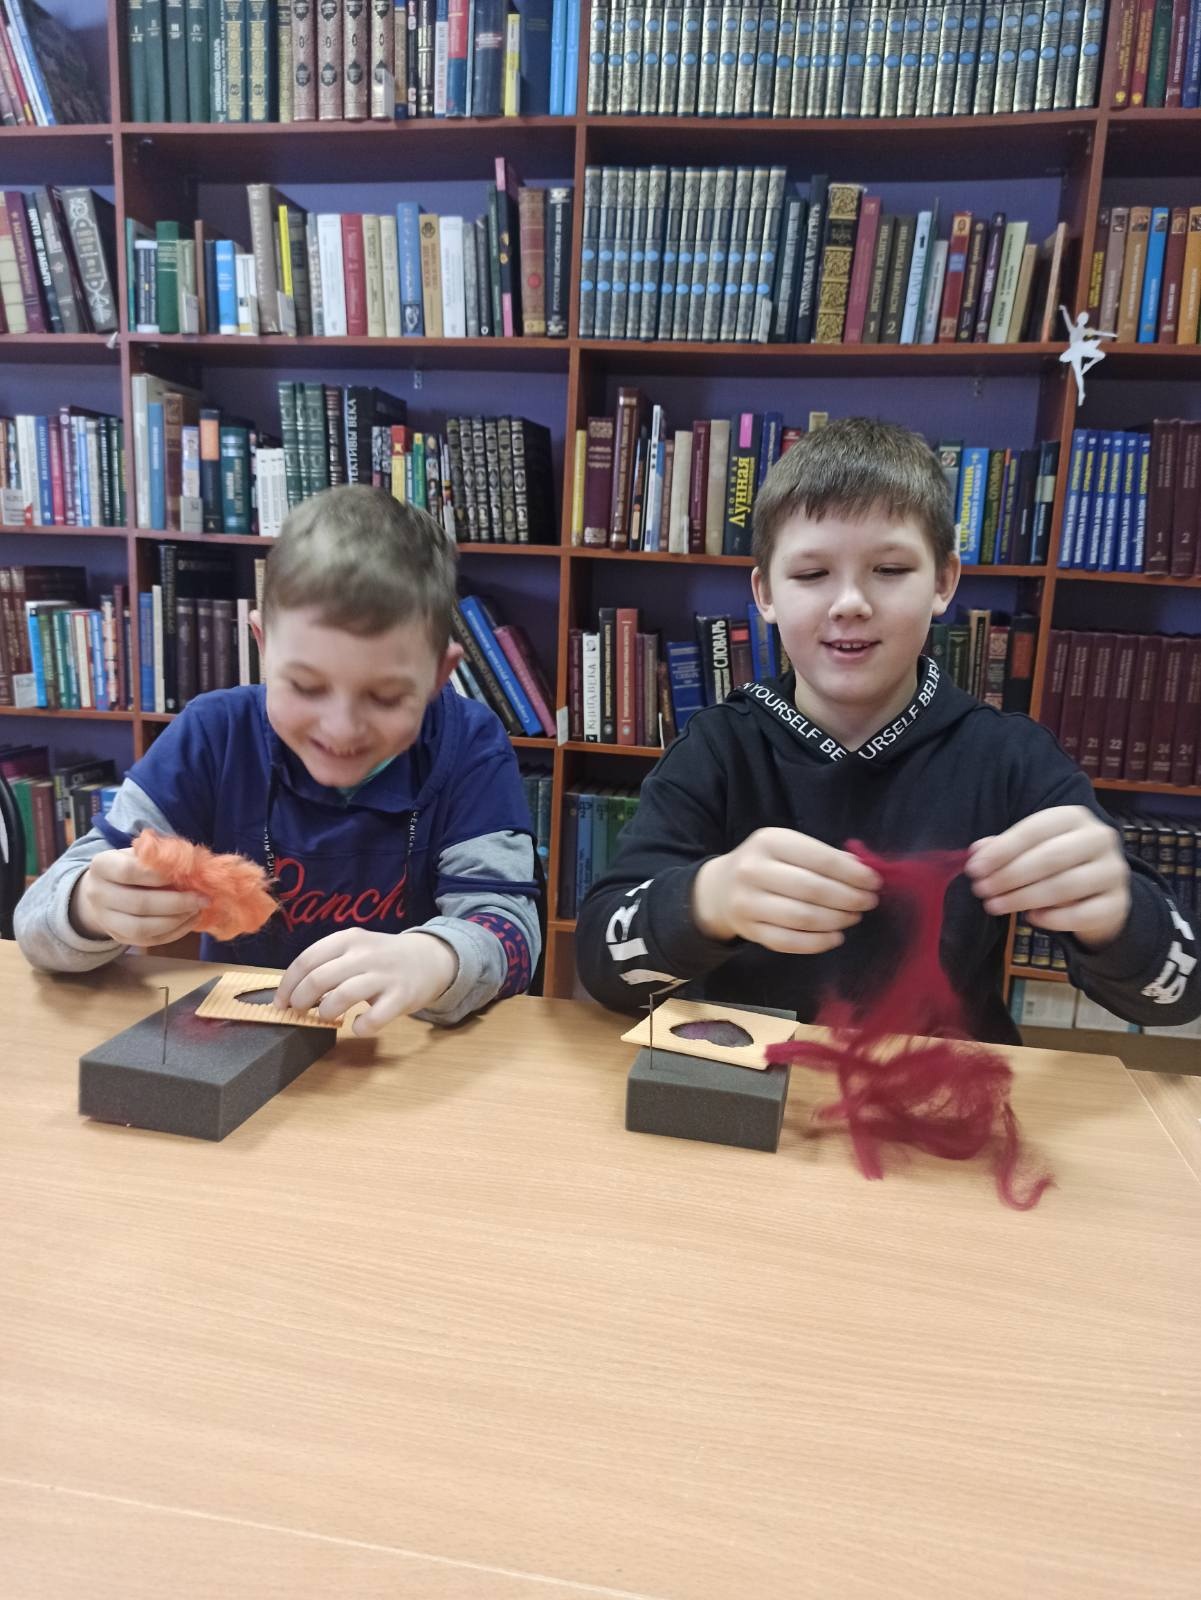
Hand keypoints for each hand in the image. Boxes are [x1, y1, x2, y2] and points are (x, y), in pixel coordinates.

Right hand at [70, 849, 208, 946]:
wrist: (103, 891)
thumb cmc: (129, 866)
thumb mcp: (139, 854)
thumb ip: (159, 857)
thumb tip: (193, 865)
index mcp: (102, 865)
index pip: (129, 872)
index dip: (159, 875)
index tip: (185, 875)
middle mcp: (97, 894)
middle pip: (139, 904)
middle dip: (176, 903)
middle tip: (202, 898)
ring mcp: (106, 920)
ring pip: (142, 928)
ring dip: (176, 921)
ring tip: (197, 910)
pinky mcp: (119, 937)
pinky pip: (148, 940)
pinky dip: (174, 933)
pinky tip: (190, 921)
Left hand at [275, 929, 458, 1036]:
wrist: (429, 959)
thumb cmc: (382, 958)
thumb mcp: (355, 949)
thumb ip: (328, 964)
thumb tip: (292, 992)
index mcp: (348, 939)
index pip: (306, 960)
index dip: (287, 985)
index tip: (280, 1002)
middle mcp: (364, 954)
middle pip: (318, 979)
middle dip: (301, 1000)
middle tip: (300, 1011)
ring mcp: (384, 975)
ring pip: (342, 996)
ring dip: (326, 1012)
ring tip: (326, 1016)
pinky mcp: (401, 997)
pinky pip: (374, 1019)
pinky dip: (360, 1027)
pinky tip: (358, 1025)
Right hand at [692, 828, 880, 953]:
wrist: (720, 889)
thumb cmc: (767, 864)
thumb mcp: (789, 847)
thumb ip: (823, 856)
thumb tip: (862, 870)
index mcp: (769, 841)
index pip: (819, 859)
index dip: (852, 874)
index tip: (875, 882)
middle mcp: (753, 870)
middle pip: (812, 890)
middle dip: (849, 898)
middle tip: (868, 902)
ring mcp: (748, 902)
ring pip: (802, 917)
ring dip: (836, 920)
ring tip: (854, 917)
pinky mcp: (749, 930)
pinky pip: (789, 942)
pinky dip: (817, 942)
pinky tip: (836, 937)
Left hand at [967, 805, 1131, 948]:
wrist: (1100, 892)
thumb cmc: (1059, 865)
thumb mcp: (1032, 850)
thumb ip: (1004, 848)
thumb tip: (977, 851)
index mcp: (1074, 817)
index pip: (1034, 829)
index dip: (1002, 850)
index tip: (974, 869)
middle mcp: (1099, 838)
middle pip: (1050, 857)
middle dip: (1010, 875)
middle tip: (982, 890)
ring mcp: (1113, 871)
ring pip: (1065, 886)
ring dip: (1024, 898)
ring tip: (995, 906)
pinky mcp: (1117, 903)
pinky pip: (1082, 914)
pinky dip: (1053, 919)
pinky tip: (1031, 918)